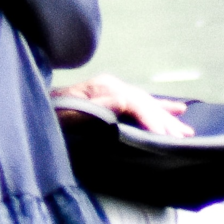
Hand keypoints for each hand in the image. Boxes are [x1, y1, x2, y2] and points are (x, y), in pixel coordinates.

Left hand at [56, 77, 193, 135]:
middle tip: (182, 137)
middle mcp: (111, 85)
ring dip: (167, 117)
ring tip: (186, 130)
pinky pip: (141, 102)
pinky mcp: (113, 96)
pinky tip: (177, 109)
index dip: (151, 118)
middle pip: (145, 102)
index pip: (136, 102)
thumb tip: (124, 101)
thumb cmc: (52, 114)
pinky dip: (159, 107)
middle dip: (165, 121)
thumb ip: (97, 107)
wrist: (38, 108)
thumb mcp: (71, 113)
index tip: (163, 135)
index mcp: (103, 88)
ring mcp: (113, 89)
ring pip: (147, 103)